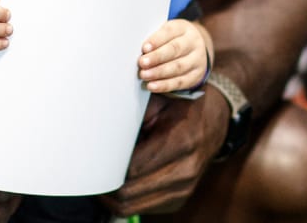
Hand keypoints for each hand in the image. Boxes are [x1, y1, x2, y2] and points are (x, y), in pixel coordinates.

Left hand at [102, 92, 225, 214]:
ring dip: (113, 196)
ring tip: (101, 180)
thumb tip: (100, 131)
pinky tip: (122, 182)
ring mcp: (184, 188)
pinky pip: (144, 207)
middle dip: (107, 185)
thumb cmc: (183, 107)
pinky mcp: (180, 199)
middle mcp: (185, 170)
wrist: (216, 120)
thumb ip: (133, 114)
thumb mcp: (160, 98)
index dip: (109, 167)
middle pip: (130, 192)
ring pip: (133, 206)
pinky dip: (128, 199)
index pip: (133, 168)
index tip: (93, 161)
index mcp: (180, 142)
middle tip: (90, 174)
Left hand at [138, 20, 210, 93]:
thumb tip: (140, 51)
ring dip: (159, 73)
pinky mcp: (196, 75)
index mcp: (183, 28)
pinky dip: (165, 85)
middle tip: (142, 63)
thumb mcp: (167, 33)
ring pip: (178, 67)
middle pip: (175, 50)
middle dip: (157, 57)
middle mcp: (193, 43)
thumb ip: (155, 39)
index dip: (157, 40)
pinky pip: (180, 82)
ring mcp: (197, 60)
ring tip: (144, 75)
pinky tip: (152, 86)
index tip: (144, 48)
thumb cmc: (173, 40)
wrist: (196, 49)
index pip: (170, 32)